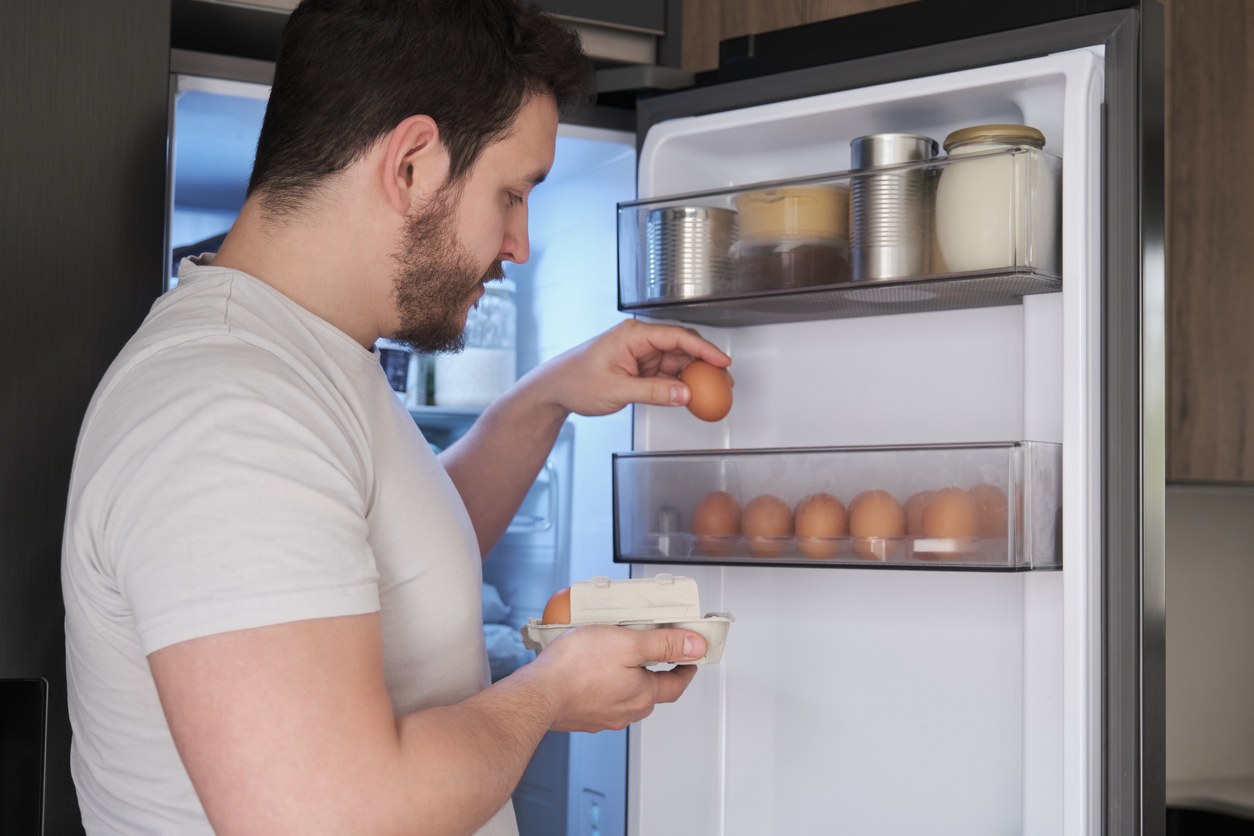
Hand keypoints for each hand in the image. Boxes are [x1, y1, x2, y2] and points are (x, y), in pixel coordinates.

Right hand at [518, 625, 706, 731]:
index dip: (686, 668)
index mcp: (642, 694)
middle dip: (657, 676)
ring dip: (628, 682)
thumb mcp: (628, 642)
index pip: (676, 684)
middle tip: (656, 657)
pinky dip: (603, 688)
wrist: (536, 694)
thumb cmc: (576, 668)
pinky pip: (601, 702)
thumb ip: (664, 644)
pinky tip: (591, 674)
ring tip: (619, 661)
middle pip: (652, 693)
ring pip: (625, 699)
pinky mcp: (581, 717)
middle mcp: (626, 711)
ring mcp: (602, 717)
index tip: (690, 660)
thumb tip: (696, 646)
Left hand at [529, 319, 731, 417]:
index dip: (704, 348)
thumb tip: (683, 393)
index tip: (721, 361)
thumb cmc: (576, 380)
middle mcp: (640, 340)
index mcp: (633, 334)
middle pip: (683, 347)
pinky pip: (667, 373)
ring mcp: (641, 354)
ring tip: (713, 392)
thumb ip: (653, 392)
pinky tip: (692, 395)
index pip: (677, 336)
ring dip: (695, 376)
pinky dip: (680, 384)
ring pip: (677, 361)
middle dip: (705, 364)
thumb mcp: (617, 389)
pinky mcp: (640, 368)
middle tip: (724, 381)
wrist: (556, 389)